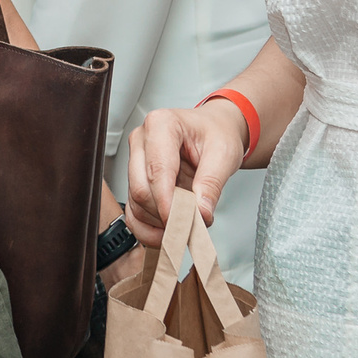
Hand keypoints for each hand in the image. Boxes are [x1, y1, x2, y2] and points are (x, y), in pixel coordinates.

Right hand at [123, 100, 248, 246]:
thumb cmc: (217, 133)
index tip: (184, 223)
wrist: (215, 130)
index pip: (157, 171)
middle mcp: (141, 141)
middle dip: (167, 214)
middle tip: (193, 225)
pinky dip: (147, 229)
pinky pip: (133, 212)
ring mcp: (135, 161)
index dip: (168, 203)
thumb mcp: (224, 154)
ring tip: (187, 224)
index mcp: (161, 125)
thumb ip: (212, 183)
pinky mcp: (135, 180)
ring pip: (136, 204)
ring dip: (160, 222)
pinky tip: (167, 232)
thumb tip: (200, 212)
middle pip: (142, 189)